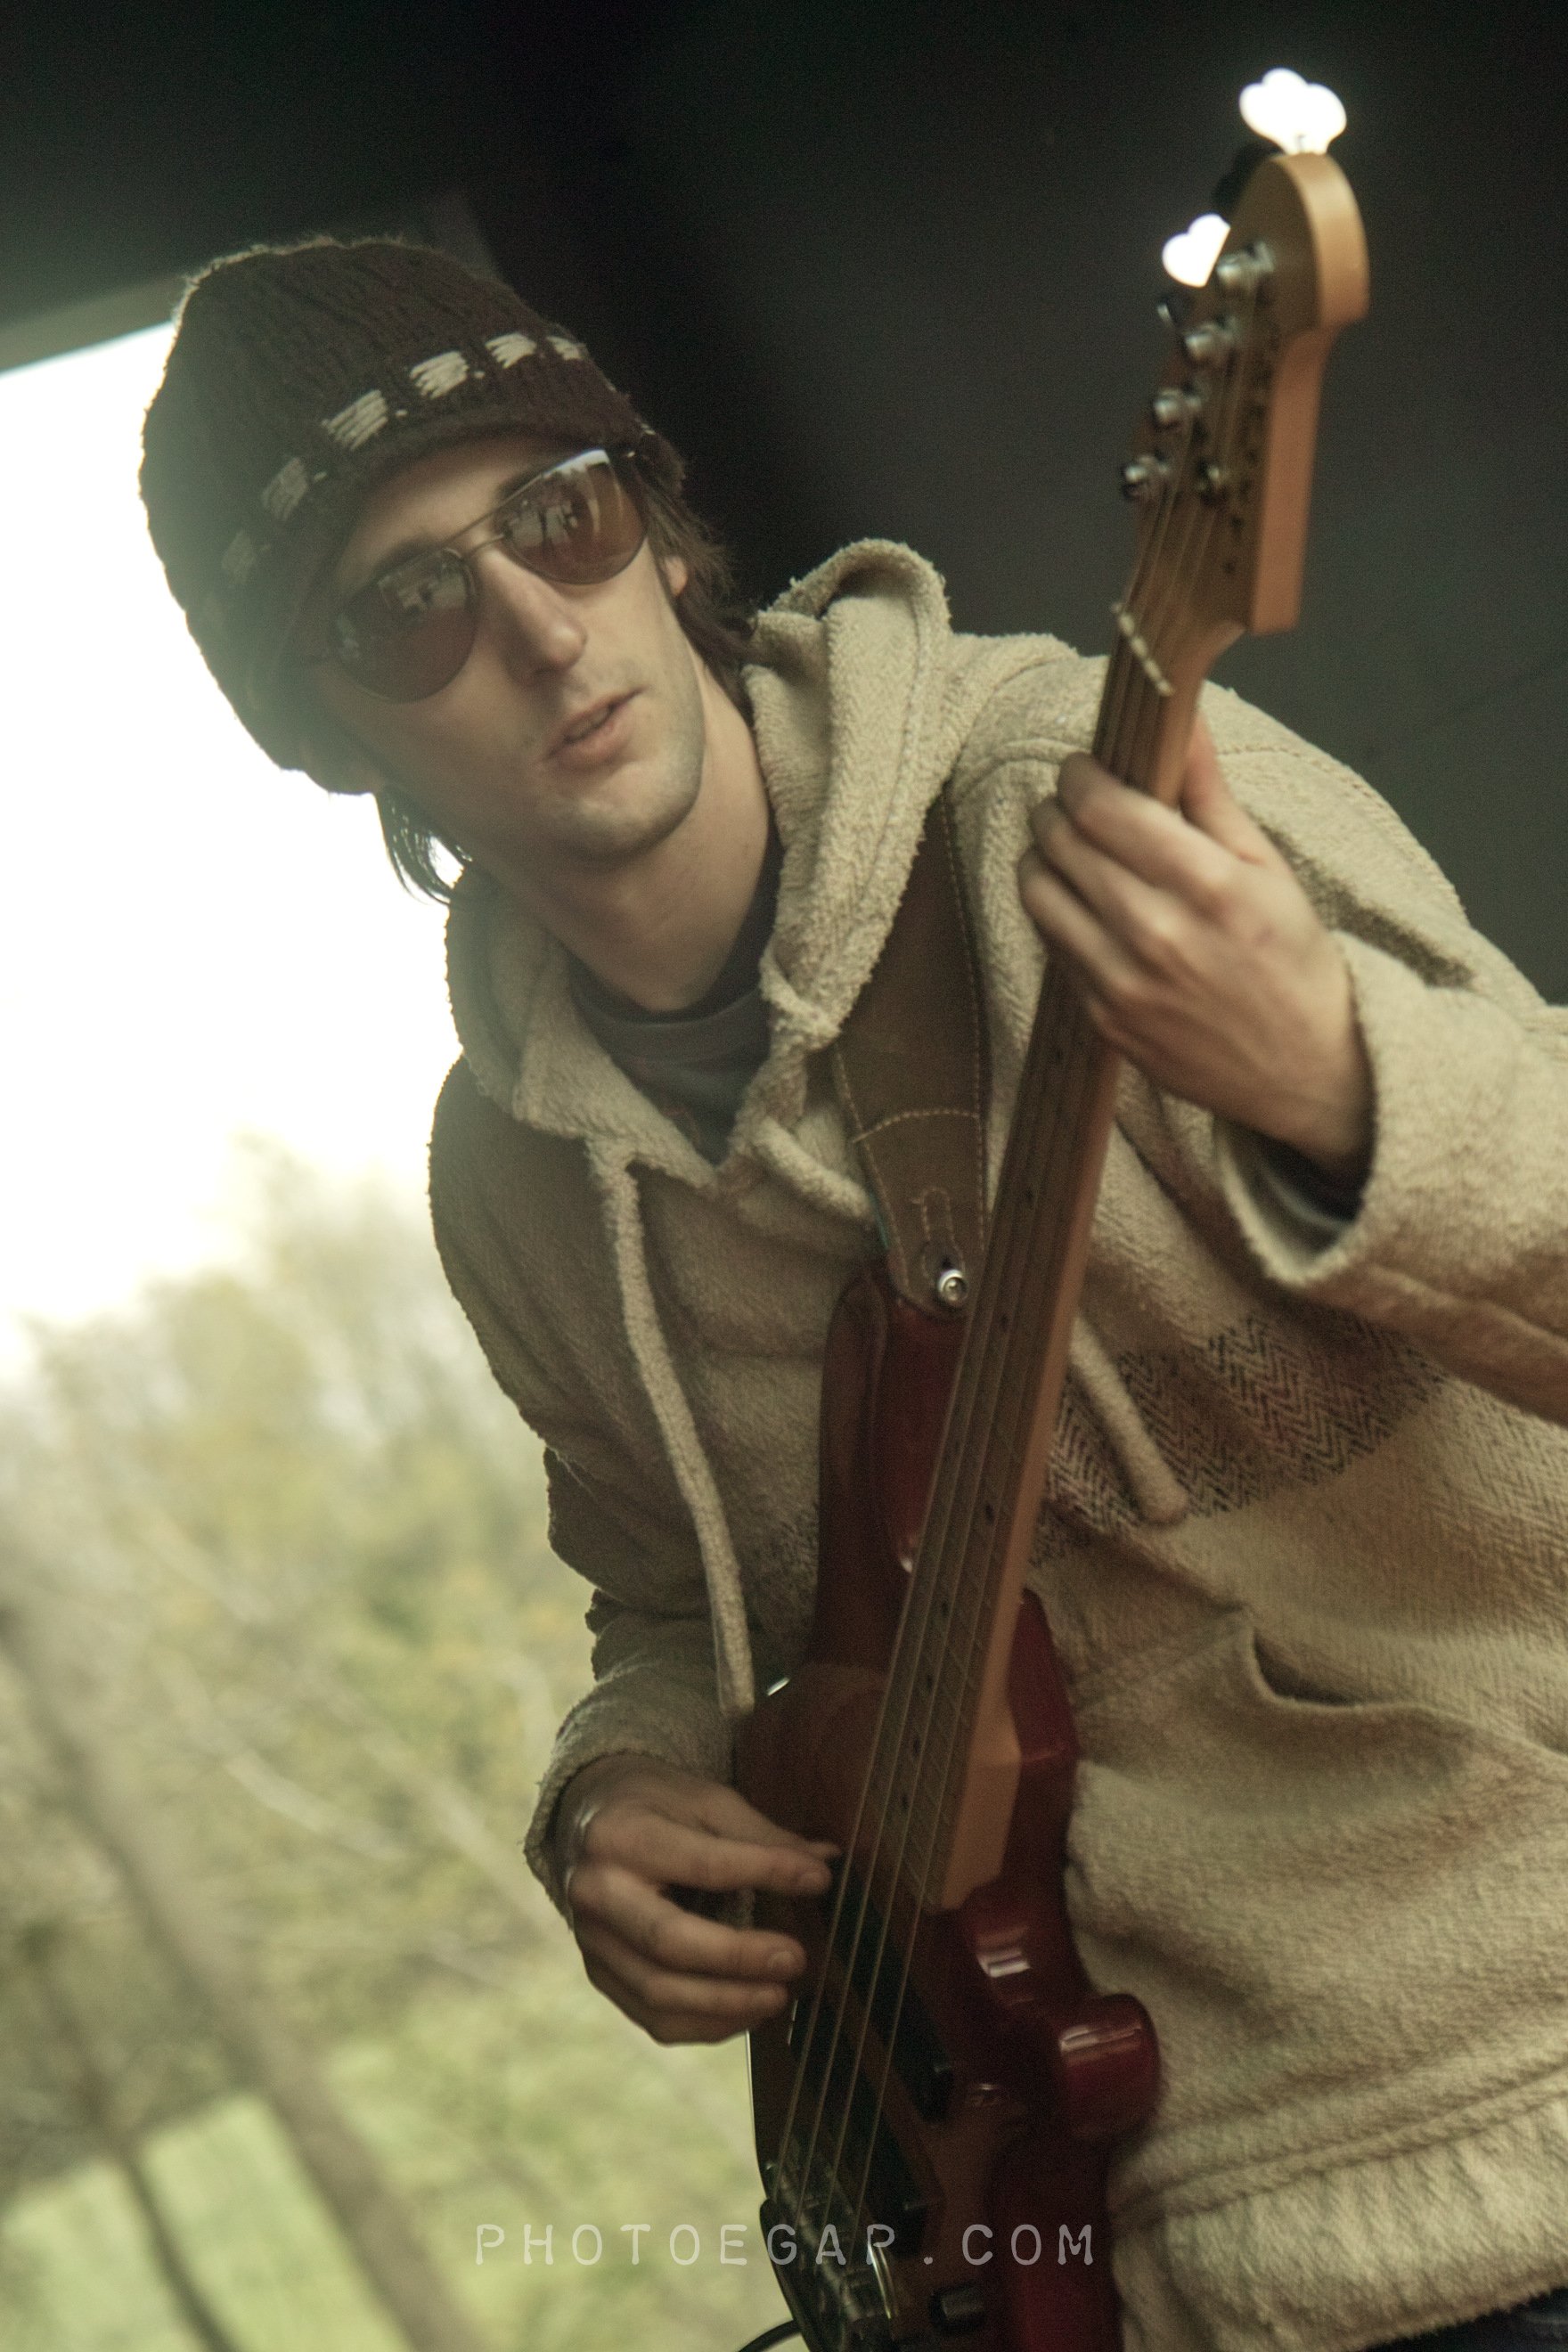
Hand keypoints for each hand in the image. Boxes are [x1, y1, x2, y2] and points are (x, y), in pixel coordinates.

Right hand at [552, 1754, 835, 2043]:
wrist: (585, 1819)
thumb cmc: (654, 1804)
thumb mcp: (704, 1799)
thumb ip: (759, 1833)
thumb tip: (824, 1862)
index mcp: (620, 1836)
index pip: (701, 1863)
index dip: (764, 1872)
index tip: (817, 1880)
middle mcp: (595, 1893)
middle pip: (668, 1942)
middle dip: (739, 1958)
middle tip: (795, 1959)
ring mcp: (590, 1942)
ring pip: (658, 1992)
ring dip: (726, 2003)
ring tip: (778, 1995)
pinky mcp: (599, 1975)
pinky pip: (652, 2017)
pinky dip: (705, 2024)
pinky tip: (747, 2012)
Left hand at [1017, 719, 1372, 1181]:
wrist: (1304, 1067)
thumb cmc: (1292, 959)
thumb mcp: (1267, 868)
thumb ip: (1211, 795)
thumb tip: (1184, 719)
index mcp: (1207, 885)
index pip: (1102, 809)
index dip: (1079, 777)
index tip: (1083, 769)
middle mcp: (1157, 933)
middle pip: (1062, 843)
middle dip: (1058, 809)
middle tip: (1072, 803)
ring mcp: (1124, 982)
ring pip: (1039, 892)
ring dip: (1042, 858)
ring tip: (1068, 849)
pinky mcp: (1104, 1019)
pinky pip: (1052, 944)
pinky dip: (1058, 912)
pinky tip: (1085, 904)